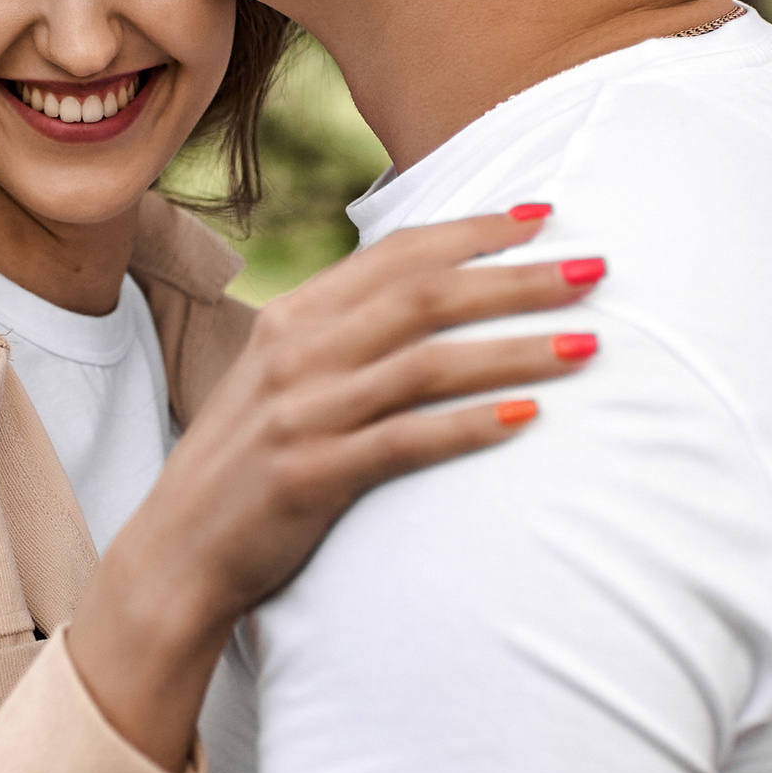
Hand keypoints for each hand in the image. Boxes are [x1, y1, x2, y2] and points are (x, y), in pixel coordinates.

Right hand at [69, 204, 599, 772]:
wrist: (174, 555)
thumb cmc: (246, 466)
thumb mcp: (282, 381)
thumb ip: (343, 336)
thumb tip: (427, 298)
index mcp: (292, 318)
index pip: (397, 254)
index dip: (475, 230)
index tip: (546, 217)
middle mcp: (296, 354)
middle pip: (426, 297)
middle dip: (518, 279)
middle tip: (596, 271)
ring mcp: (302, 414)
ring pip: (428, 363)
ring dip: (516, 349)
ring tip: (588, 344)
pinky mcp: (311, 477)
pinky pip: (407, 442)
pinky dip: (471, 425)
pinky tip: (529, 417)